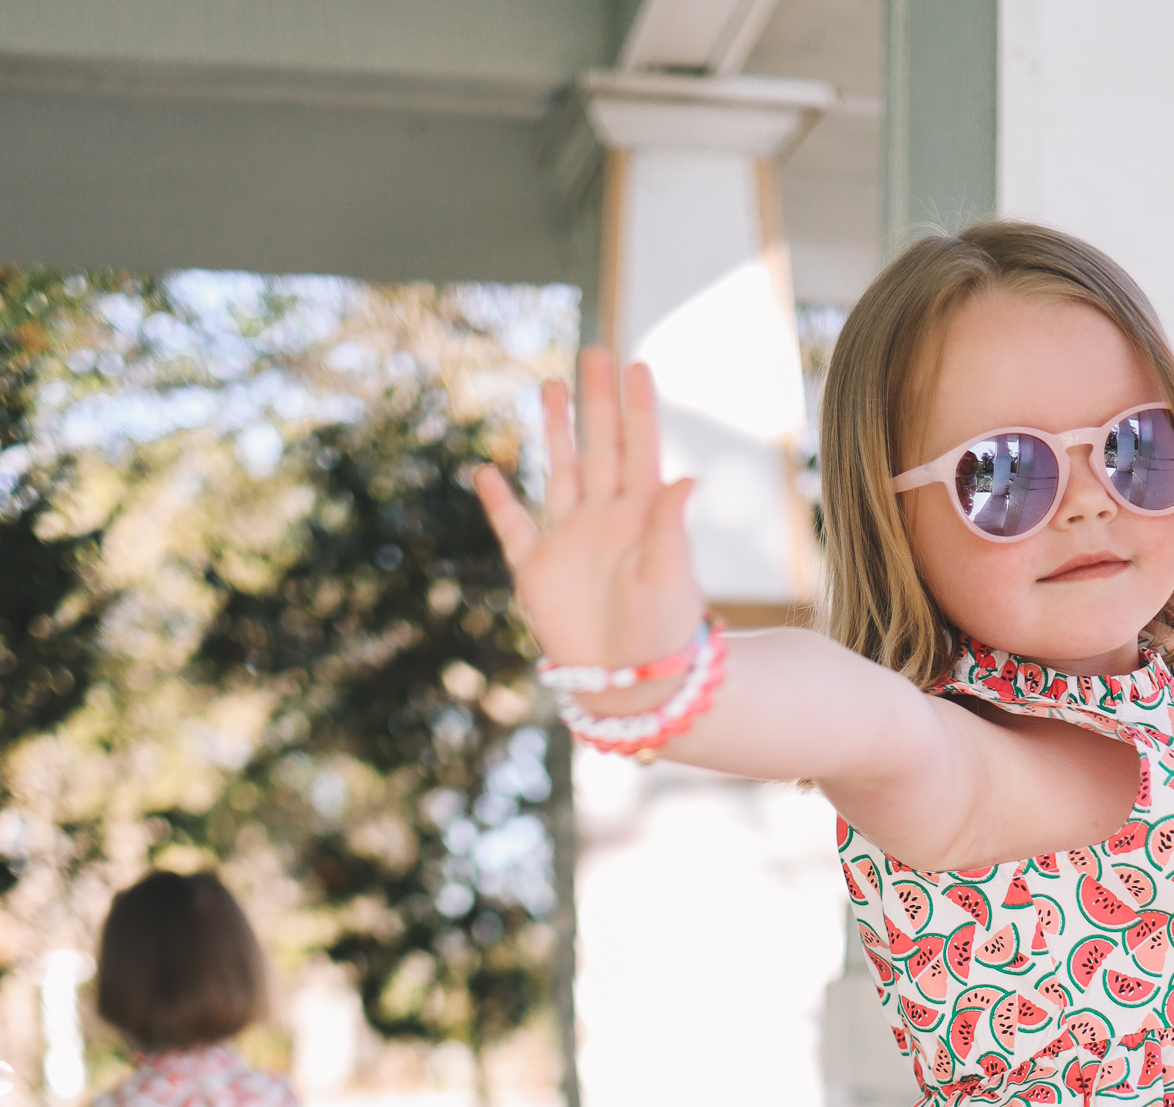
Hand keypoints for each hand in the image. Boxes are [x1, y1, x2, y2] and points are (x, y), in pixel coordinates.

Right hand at [473, 349, 702, 680]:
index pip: (639, 449)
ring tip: (552, 386)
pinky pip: (514, 529)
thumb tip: (686, 477)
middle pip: (599, 447)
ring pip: (561, 473)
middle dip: (596, 401)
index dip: (637, 408)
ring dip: (556, 432)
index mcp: (642, 517)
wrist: (630, 687)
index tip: (637, 365)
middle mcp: (605, 521)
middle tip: (595, 352)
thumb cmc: (661, 638)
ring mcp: (570, 542)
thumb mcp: (669, 579)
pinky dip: (499, 501)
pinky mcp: (538, 572)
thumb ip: (670, 527)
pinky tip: (487, 471)